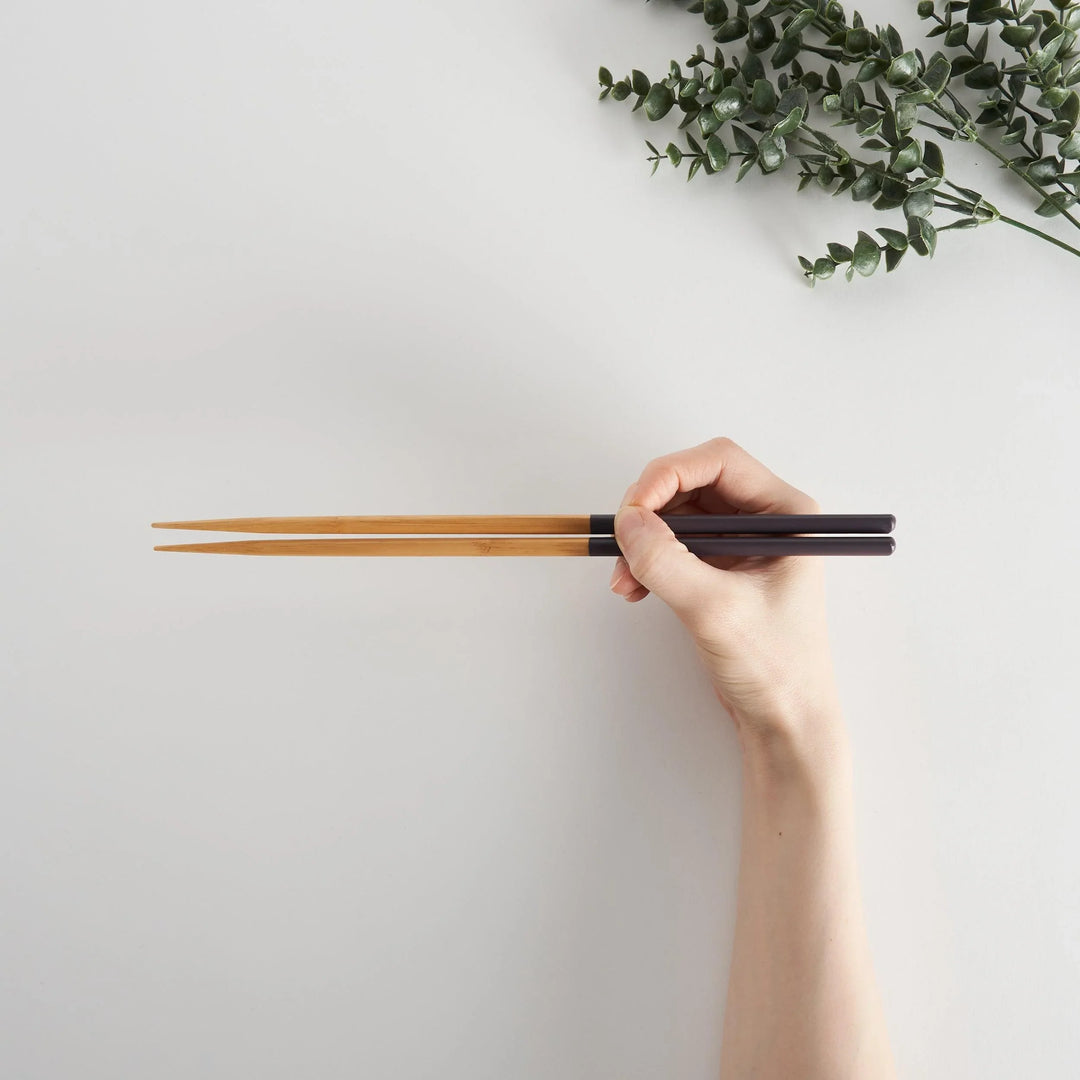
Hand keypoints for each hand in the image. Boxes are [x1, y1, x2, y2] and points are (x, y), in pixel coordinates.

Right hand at [609, 437, 842, 756]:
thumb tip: (626, 521)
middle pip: (691, 483)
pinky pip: (672, 544)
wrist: (783, 722)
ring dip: (643, 539)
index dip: (669, 474)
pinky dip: (646, 560)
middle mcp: (764, 520)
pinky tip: (633, 589)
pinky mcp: (718, 569)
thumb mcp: (714, 609)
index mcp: (786, 514)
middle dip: (650, 510)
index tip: (634, 507)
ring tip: (626, 579)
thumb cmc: (775, 667)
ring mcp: (739, 545)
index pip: (718, 462)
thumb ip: (666, 561)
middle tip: (623, 541)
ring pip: (676, 515)